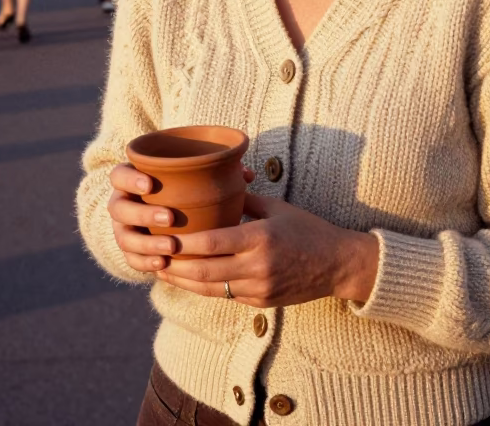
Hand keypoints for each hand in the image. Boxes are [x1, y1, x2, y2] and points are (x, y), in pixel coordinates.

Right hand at [108, 162, 256, 273]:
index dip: (130, 179)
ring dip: (147, 243)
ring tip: (171, 247)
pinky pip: (131, 259)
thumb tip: (246, 174)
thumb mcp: (192, 177)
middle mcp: (122, 202)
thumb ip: (214, 172)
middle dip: (142, 213)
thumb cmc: (184, 189)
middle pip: (119, 208)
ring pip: (124, 237)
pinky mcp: (130, 251)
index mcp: (132, 178)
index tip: (151, 185)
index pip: (119, 175)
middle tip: (170, 217)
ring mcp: (123, 228)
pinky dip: (145, 262)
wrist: (164, 214)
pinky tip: (163, 265)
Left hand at [154, 193, 378, 307]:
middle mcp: (257, 267)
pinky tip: (188, 278)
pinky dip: (203, 287)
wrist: (337, 264)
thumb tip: (214, 186)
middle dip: (174, 265)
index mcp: (260, 238)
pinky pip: (224, 295)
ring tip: (162, 269)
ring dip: (183, 280)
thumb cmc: (307, 228)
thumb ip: (243, 200)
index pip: (212, 242)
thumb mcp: (276, 207)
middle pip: (204, 270)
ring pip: (210, 288)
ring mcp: (258, 289)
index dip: (183, 242)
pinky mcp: (260, 303)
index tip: (162, 235)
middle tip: (152, 255)